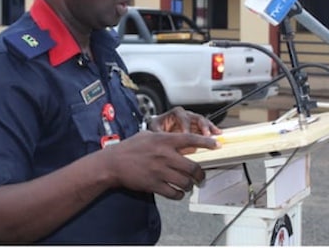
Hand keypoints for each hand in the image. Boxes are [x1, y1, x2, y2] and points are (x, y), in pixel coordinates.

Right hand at [100, 131, 219, 199]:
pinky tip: (178, 193)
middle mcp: (164, 155)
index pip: (191, 139)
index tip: (217, 145)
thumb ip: (164, 136)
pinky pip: (173, 193)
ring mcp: (159, 171)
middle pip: (192, 167)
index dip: (206, 142)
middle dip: (200, 174)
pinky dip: (179, 195)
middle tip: (202, 177)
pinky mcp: (153, 184)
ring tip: (189, 185)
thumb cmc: (129, 148)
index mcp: (164, 141)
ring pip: (185, 182)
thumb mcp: (147, 135)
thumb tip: (179, 137)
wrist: (111, 164)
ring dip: (190, 186)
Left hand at [150, 106, 222, 144]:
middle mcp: (186, 115)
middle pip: (197, 117)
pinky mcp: (197, 127)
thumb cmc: (158, 127)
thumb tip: (165, 139)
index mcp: (176, 113)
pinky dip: (212, 130)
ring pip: (203, 121)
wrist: (160, 129)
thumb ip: (160, 134)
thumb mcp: (155, 129)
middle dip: (202, 127)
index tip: (187, 135)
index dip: (186, 127)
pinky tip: (218, 133)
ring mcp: (193, 120)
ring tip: (215, 133)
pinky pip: (206, 127)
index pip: (183, 118)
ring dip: (210, 128)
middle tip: (206, 135)